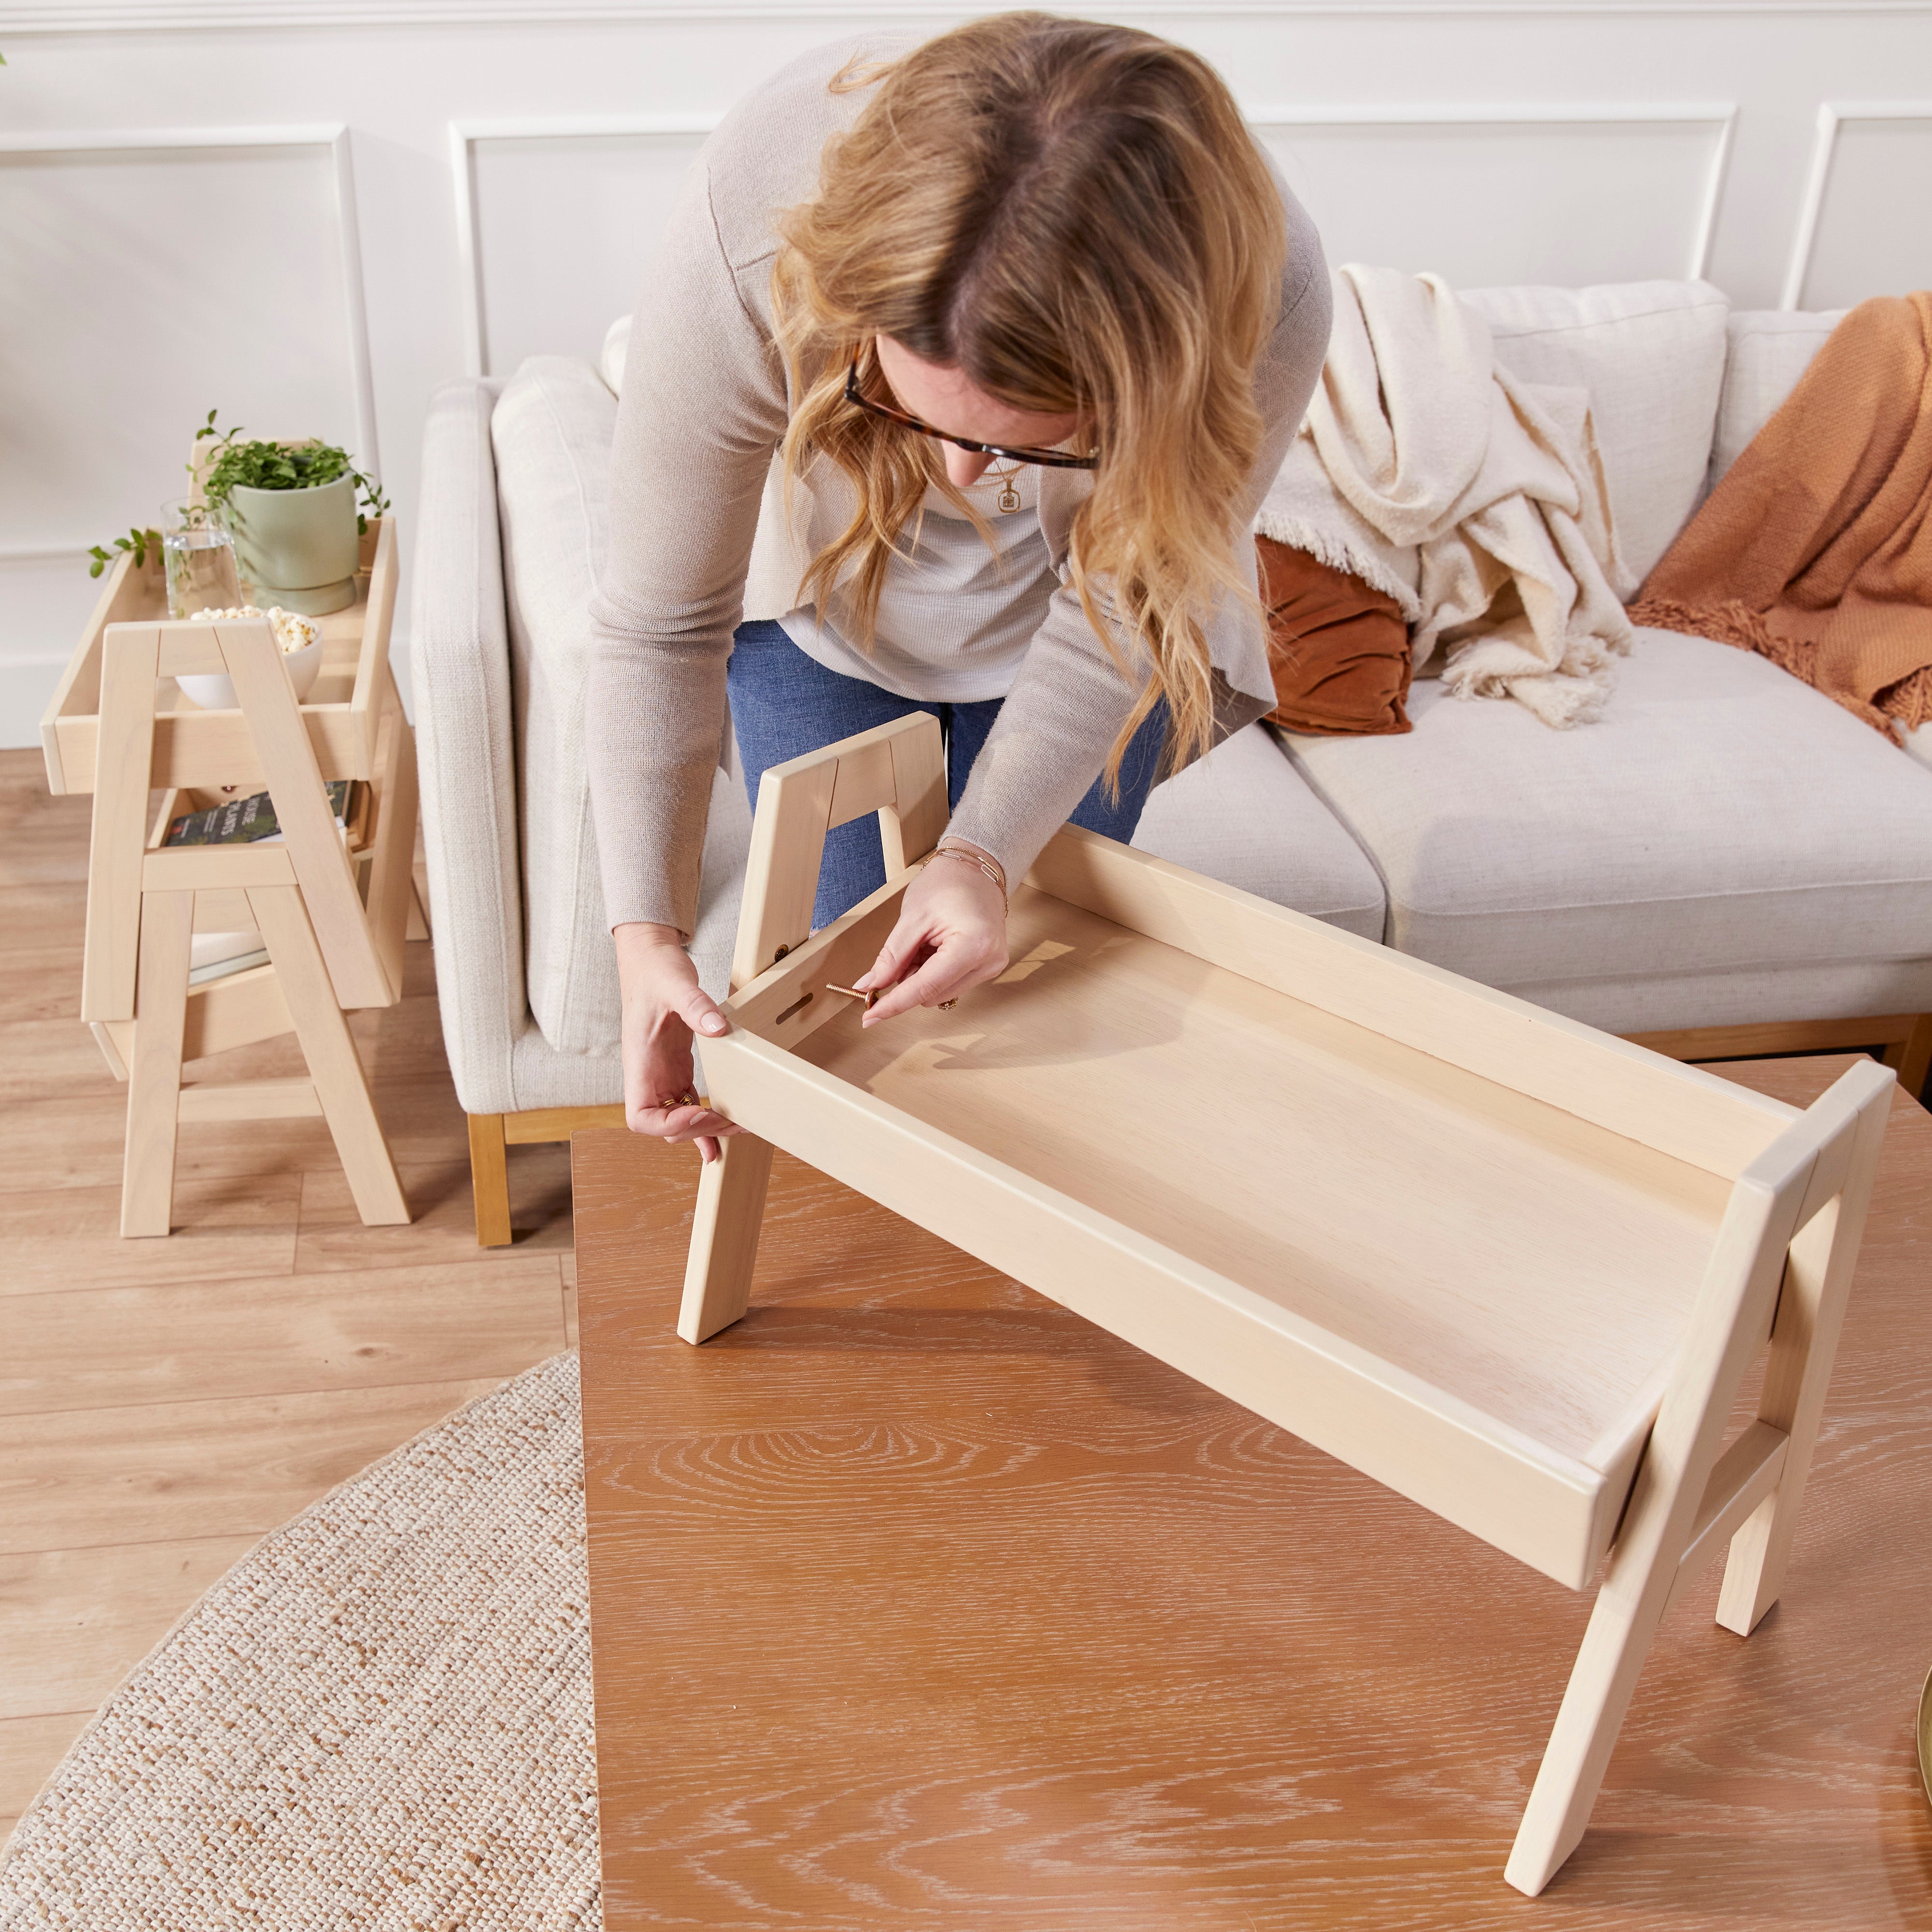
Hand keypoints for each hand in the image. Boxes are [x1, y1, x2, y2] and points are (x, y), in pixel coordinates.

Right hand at [614, 922, 743, 1162]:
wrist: (649, 959)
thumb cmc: (654, 972)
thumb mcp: (675, 984)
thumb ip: (695, 1005)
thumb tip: (718, 1027)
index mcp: (640, 1063)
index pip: (640, 1117)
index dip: (668, 1126)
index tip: (699, 1114)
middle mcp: (648, 1076)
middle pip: (665, 1126)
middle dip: (698, 1130)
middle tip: (734, 1121)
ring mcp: (662, 1075)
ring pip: (679, 1119)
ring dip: (705, 1130)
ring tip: (737, 1131)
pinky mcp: (676, 1069)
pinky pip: (688, 1104)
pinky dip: (705, 1118)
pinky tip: (724, 1125)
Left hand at [855, 845, 1008, 1023]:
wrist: (976, 868)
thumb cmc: (947, 883)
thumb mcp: (912, 918)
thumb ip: (890, 957)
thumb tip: (868, 986)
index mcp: (972, 946)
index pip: (925, 988)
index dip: (893, 1003)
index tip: (868, 1017)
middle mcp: (988, 962)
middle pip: (932, 995)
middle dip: (908, 980)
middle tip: (906, 948)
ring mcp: (992, 967)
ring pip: (940, 993)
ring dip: (922, 976)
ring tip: (926, 942)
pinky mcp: (990, 967)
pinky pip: (951, 983)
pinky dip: (935, 971)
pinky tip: (936, 947)